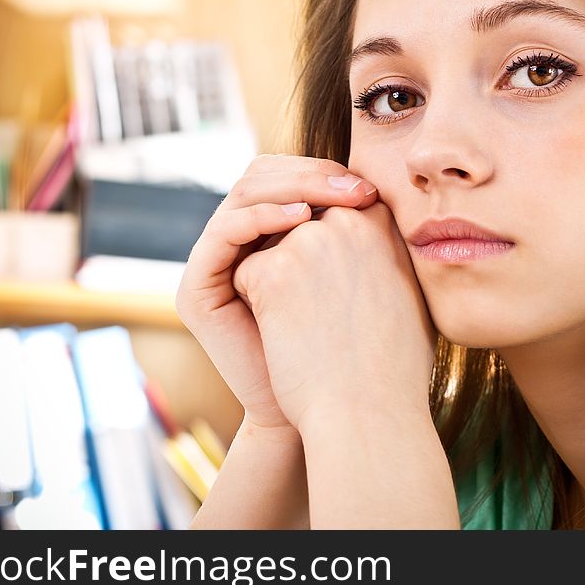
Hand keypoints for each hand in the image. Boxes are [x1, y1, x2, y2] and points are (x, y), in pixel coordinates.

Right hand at [175, 154, 377, 428]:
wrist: (330, 411)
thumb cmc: (356, 345)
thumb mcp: (361, 274)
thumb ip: (360, 229)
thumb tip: (387, 181)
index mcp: (271, 236)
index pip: (289, 178)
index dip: (326, 173)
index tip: (372, 187)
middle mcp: (239, 244)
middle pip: (263, 176)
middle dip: (312, 174)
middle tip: (357, 188)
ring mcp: (215, 265)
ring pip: (244, 193)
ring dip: (294, 188)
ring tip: (338, 199)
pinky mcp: (197, 289)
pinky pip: (225, 232)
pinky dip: (262, 217)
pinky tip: (302, 223)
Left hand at [232, 202, 437, 431]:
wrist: (369, 414)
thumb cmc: (394, 367)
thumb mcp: (412, 293)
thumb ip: (389, 253)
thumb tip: (380, 242)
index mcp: (382, 222)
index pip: (337, 213)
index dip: (332, 254)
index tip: (341, 294)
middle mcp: (347, 220)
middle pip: (300, 227)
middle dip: (302, 267)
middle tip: (326, 318)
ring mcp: (307, 242)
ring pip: (269, 249)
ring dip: (281, 286)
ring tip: (312, 330)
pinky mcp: (270, 270)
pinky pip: (246, 274)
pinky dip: (258, 308)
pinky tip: (287, 337)